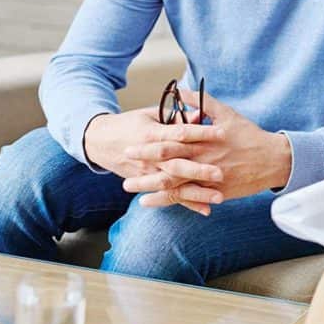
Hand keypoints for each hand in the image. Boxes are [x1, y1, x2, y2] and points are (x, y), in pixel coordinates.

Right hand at [83, 108, 225, 208]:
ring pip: (175, 185)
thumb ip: (176, 116)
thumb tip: (200, 114)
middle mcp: (151, 156)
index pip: (181, 133)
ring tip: (219, 197)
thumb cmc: (130, 123)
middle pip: (178, 163)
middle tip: (221, 173)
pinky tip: (205, 209)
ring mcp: (149, 173)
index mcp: (153, 133)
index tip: (222, 132)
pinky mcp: (148, 184)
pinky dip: (188, 204)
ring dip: (197, 192)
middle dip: (200, 169)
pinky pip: (170, 196)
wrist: (101, 141)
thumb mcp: (151, 114)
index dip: (201, 132)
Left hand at [122, 90, 291, 212]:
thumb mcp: (227, 113)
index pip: (171, 141)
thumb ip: (202, 102)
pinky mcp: (214, 191)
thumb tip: (182, 89)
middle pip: (167, 164)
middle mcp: (203, 159)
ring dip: (150, 186)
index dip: (149, 144)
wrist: (272, 160)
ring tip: (130, 187)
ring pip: (174, 184)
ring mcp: (208, 177)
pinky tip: (150, 202)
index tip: (130, 144)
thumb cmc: (248, 135)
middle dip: (144, 166)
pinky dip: (168, 200)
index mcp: (204, 139)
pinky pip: (187, 197)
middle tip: (124, 166)